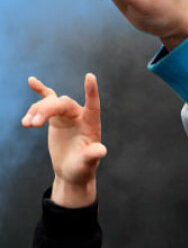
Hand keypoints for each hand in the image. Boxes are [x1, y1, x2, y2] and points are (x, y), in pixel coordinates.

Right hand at [22, 74, 106, 207]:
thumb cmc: (82, 169)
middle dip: (46, 110)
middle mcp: (80, 116)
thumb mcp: (86, 164)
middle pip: (63, 104)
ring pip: (51, 103)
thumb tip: (101, 150)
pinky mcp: (55, 117)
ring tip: (26, 124)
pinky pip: (48, 99)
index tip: (90, 76)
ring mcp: (67, 115)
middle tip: (32, 124)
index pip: (93, 106)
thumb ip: (92, 156)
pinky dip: (40, 90)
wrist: (71, 171)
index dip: (91, 92)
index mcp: (91, 125)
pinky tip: (31, 81)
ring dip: (36, 111)